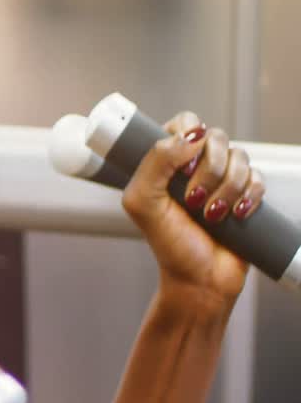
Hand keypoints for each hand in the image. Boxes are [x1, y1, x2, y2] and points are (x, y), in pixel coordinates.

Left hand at [122, 112, 265, 305]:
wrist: (200, 279)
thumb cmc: (169, 244)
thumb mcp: (143, 203)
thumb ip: (155, 163)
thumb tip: (189, 135)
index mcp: (165, 161)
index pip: (183, 122)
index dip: (188, 136)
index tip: (182, 168)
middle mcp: (194, 165)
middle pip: (216, 137)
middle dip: (209, 170)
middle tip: (194, 200)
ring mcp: (222, 178)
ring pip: (240, 157)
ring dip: (227, 188)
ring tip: (212, 215)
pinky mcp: (246, 194)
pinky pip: (259, 177)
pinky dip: (249, 196)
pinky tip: (235, 216)